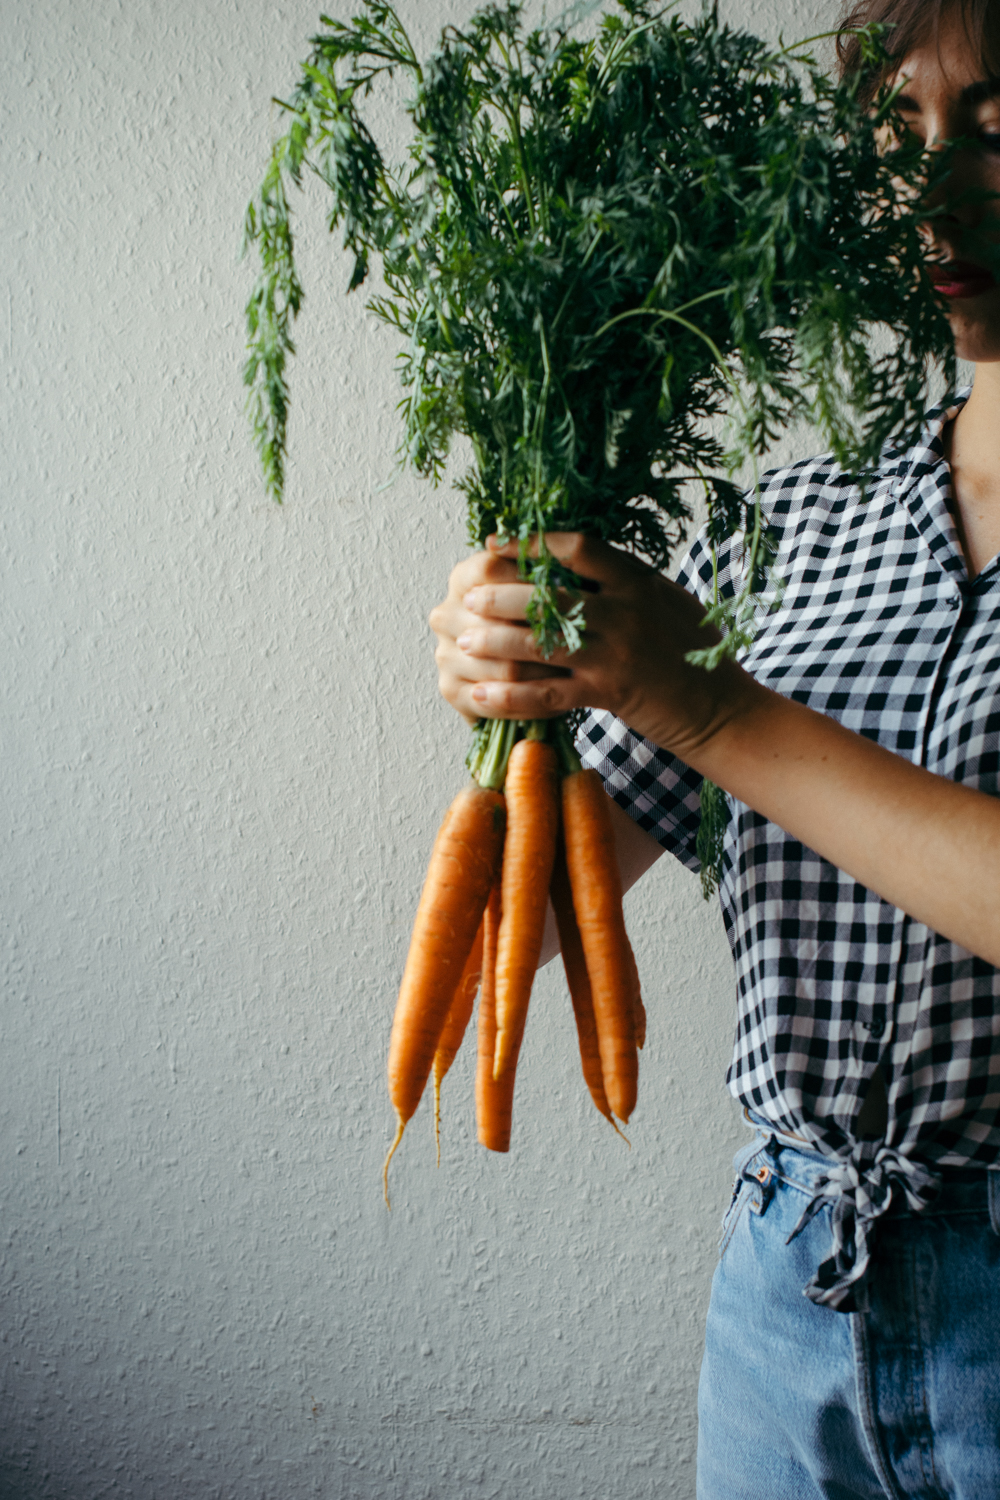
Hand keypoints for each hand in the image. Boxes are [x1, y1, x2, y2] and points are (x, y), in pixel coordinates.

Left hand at [435, 532, 751, 763]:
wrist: (722, 710)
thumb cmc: (697, 653)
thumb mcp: (669, 601)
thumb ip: (627, 581)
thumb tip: (579, 557)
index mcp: (639, 581)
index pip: (579, 548)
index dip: (531, 543)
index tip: (495, 544)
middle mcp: (626, 612)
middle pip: (549, 594)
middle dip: (501, 595)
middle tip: (467, 597)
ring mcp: (616, 654)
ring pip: (541, 642)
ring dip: (496, 640)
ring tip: (463, 639)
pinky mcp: (609, 694)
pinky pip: (546, 694)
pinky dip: (510, 695)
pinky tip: (479, 694)